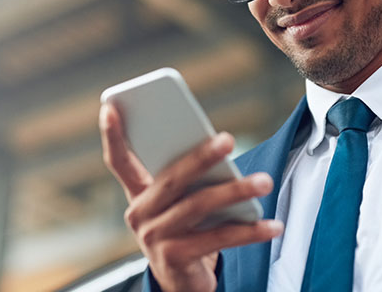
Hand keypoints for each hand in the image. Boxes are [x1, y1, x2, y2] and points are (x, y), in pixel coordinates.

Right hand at [99, 104, 282, 291]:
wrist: (182, 282)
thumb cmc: (185, 231)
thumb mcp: (179, 203)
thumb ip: (188, 178)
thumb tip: (219, 151)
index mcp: (137, 194)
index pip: (118, 161)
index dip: (112, 134)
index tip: (110, 107)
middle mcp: (139, 214)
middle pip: (171, 179)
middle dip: (200, 157)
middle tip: (227, 140)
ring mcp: (154, 238)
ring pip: (197, 206)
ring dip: (234, 192)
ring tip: (264, 182)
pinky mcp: (175, 259)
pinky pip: (217, 238)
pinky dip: (248, 231)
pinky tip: (271, 225)